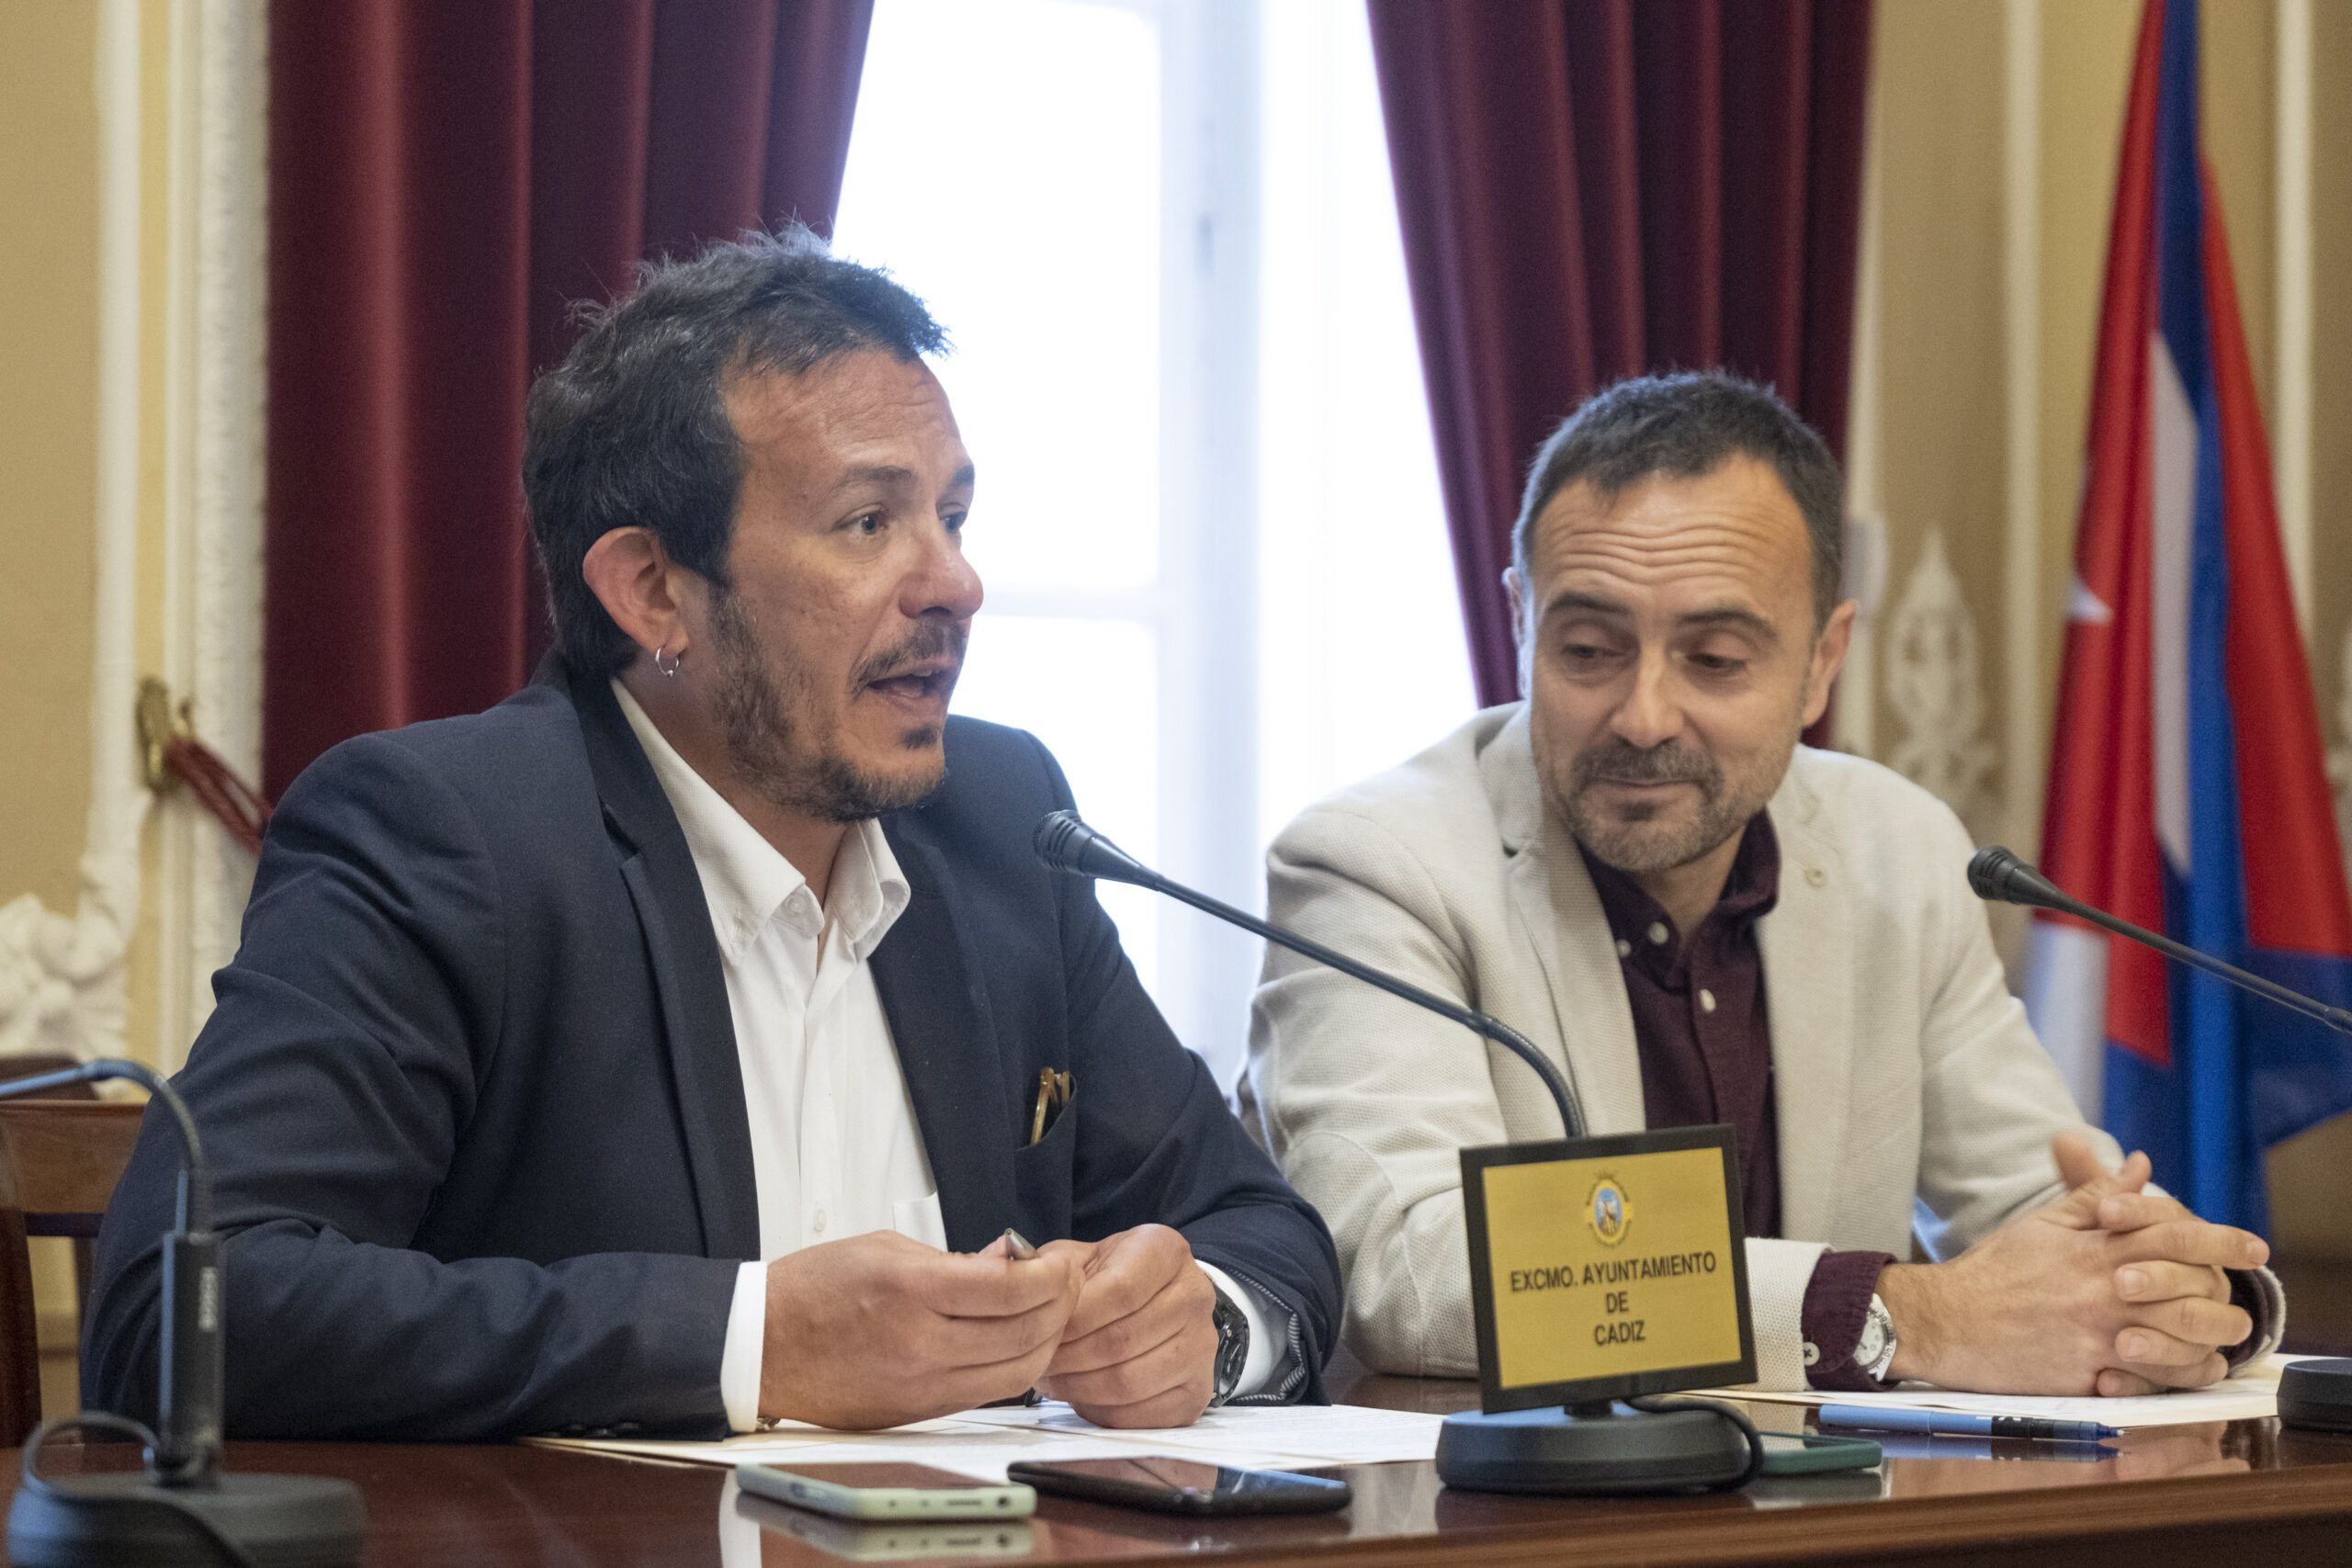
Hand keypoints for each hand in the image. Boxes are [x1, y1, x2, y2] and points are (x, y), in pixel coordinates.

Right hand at [759, 1230, 1081, 1428]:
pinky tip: (1017, 1342)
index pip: (1012, 1289)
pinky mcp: (919, 1412)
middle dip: (1060, 1305)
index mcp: (912, 1292)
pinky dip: (1014, 1367)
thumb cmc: (815, 1289)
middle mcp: (923, 1345)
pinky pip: (987, 1393)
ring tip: (1048, 1314)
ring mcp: (923, 1385)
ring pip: (1017, 1374)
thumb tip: (1012, 1259)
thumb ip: (956, 1258)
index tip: (1058, 1262)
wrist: (762, 1345)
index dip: (1050, 1275)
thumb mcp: (887, 1248)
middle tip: (1064, 1283)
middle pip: (1026, 1335)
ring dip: (1047, 1342)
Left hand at [1037, 1224, 1218, 1428]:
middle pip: (1122, 1340)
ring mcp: (1202, 1347)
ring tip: (1054, 1378)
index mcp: (1166, 1251)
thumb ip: (1046, 1267)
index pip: (1121, 1291)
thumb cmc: (1107, 1280)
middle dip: (1070, 1357)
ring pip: (1128, 1382)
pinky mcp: (1196, 1392)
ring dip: (1079, 1387)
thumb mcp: (1076, 1259)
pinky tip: (1082, 1394)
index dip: (1075, 1318)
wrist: (1156, 1303)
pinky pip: (1141, 1415)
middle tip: (1040, 1362)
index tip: (1042, 1331)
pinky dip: (1101, 1410)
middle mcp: (1195, 1295)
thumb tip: (1016, 1277)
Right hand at [1878, 1135, 2263, 1394]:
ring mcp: (2097, 1333)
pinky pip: (2151, 1381)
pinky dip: (2176, 1378)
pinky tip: (2187, 1372)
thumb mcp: (2045, 1224)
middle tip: (2239, 1308)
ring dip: (2208, 1343)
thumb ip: (2097, 1195)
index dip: (2221, 1238)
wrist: (1948, 1319)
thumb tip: (2141, 1165)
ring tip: (2219, 1343)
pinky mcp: (2087, 1374)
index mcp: (2095, 1247)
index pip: (2173, 1232)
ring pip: (2180, 1339)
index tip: (2253, 1247)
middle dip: (2225, 1299)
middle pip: (2190, 1290)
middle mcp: (2103, 1288)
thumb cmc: (1996, 1270)